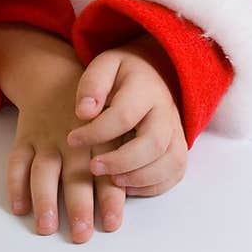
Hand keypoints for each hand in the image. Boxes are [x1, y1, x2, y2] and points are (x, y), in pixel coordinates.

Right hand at [0, 22, 126, 242]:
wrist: (54, 77)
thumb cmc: (96, 110)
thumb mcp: (117, 122)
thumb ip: (126, 152)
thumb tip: (140, 189)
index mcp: (100, 138)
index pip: (107, 170)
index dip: (110, 196)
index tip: (112, 223)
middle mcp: (73, 141)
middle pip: (76, 174)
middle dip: (79, 204)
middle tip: (82, 234)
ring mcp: (46, 139)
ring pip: (44, 170)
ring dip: (45, 197)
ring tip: (47, 226)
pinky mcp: (24, 138)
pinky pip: (17, 160)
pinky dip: (15, 183)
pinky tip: (19, 207)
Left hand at [66, 35, 187, 196]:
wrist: (151, 73)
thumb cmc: (121, 74)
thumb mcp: (104, 66)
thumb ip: (92, 85)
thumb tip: (84, 112)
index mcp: (146, 88)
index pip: (124, 115)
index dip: (96, 132)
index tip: (72, 139)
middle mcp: (166, 111)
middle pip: (153, 143)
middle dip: (121, 161)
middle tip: (93, 167)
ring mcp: (176, 130)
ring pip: (171, 162)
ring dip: (140, 177)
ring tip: (112, 180)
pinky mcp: (179, 147)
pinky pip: (176, 172)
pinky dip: (154, 185)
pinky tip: (128, 184)